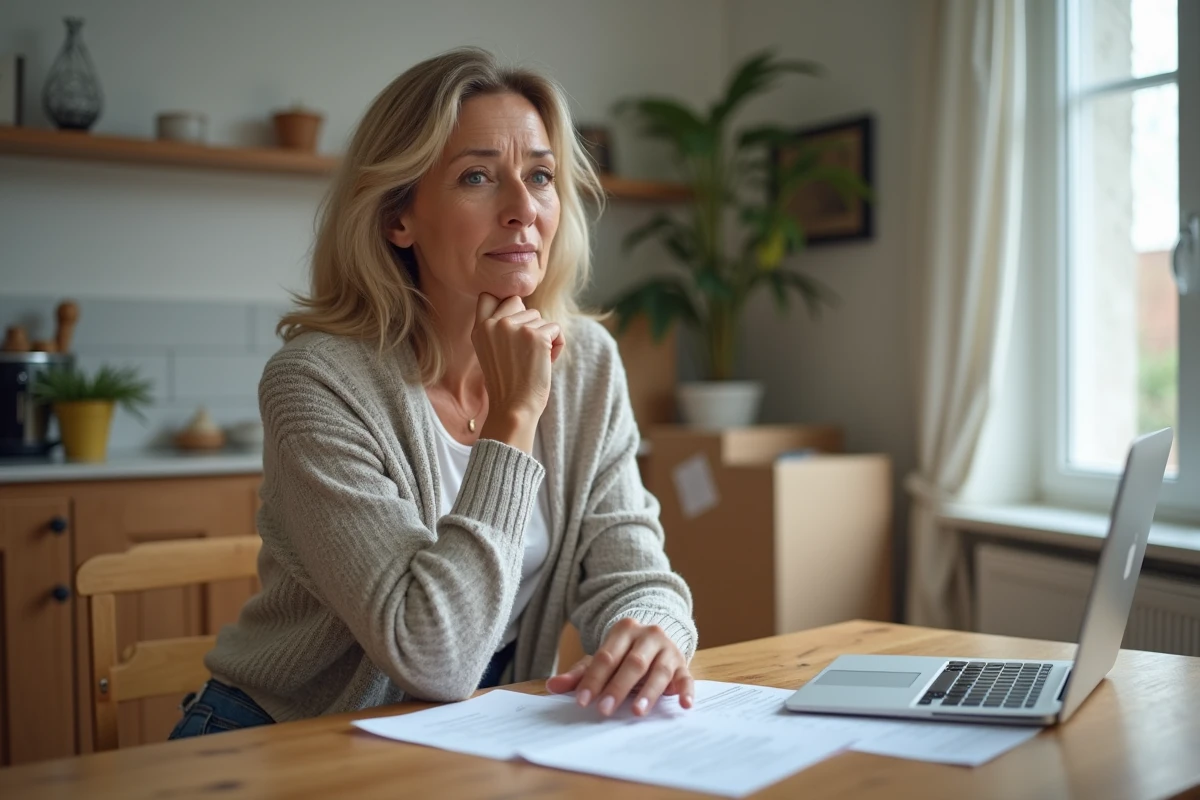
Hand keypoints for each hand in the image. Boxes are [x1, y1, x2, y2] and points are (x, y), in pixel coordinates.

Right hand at [472, 293, 564, 451]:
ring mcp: (515, 328)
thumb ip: (497, 327)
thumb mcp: (490, 351)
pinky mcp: (536, 336)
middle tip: (524, 351)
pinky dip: (557, 345)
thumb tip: (518, 302)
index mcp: (479, 328)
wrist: (514, 408)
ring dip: (543, 337)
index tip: (511, 326)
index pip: (489, 296)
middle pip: (521, 304)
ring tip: (533, 361)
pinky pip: (556, 329)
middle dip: (528, 324)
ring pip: (540, 318)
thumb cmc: (507, 383)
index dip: (505, 306)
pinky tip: (546, 362)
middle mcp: (494, 324)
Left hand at [546, 618, 693, 716]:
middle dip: (618, 687)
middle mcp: (649, 635)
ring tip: (637, 712)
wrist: (656, 639)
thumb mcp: (602, 659)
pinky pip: (686, 678)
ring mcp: (668, 649)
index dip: (594, 679)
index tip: (583, 701)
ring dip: (648, 692)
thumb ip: (579, 673)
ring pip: (659, 671)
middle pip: (632, 663)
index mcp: (624, 630)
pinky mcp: (683, 665)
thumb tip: (552, 686)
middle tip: (605, 710)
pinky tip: (683, 705)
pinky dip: (685, 691)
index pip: (606, 656)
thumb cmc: (624, 654)